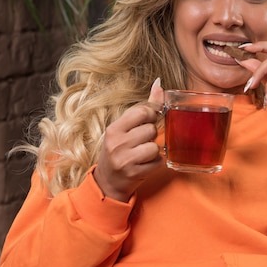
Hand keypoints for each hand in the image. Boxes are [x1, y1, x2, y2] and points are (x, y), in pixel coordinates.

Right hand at [93, 78, 164, 201]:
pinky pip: (158, 162)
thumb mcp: (124, 128)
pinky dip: (155, 163)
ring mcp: (125, 159)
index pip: (141, 112)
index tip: (148, 121)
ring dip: (153, 151)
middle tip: (140, 142)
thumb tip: (159, 83)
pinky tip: (144, 165)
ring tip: (142, 154)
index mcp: (114, 129)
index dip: (150, 115)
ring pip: (155, 147)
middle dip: (150, 135)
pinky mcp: (134, 173)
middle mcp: (117, 143)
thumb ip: (143, 107)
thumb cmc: (118, 150)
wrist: (107, 182)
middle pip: (150, 130)